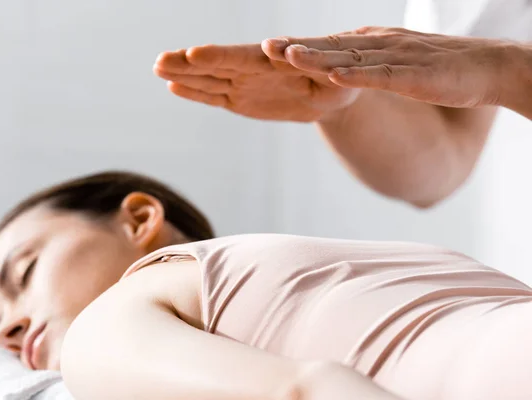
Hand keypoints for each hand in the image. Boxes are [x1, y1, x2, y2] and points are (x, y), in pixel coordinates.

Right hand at [153, 44, 361, 121]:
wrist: (330, 97)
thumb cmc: (337, 83)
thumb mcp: (333, 78)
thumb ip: (311, 66)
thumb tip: (290, 53)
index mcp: (273, 61)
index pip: (240, 57)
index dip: (217, 56)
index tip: (194, 53)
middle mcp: (251, 70)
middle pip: (215, 65)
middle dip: (188, 63)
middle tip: (160, 60)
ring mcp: (242, 85)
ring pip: (208, 80)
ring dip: (184, 74)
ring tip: (157, 67)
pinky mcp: (240, 101)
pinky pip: (213, 97)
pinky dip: (195, 93)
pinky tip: (174, 86)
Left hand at [278, 26, 506, 107]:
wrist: (489, 66)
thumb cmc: (442, 67)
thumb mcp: (397, 62)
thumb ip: (369, 63)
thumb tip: (341, 66)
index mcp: (376, 43)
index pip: (331, 44)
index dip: (299, 45)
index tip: (269, 48)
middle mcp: (381, 45)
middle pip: (332, 46)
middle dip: (296, 47)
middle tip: (264, 47)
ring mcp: (397, 58)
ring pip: (350, 57)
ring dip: (317, 56)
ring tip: (286, 55)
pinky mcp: (414, 75)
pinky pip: (381, 75)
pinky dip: (356, 75)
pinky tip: (334, 75)